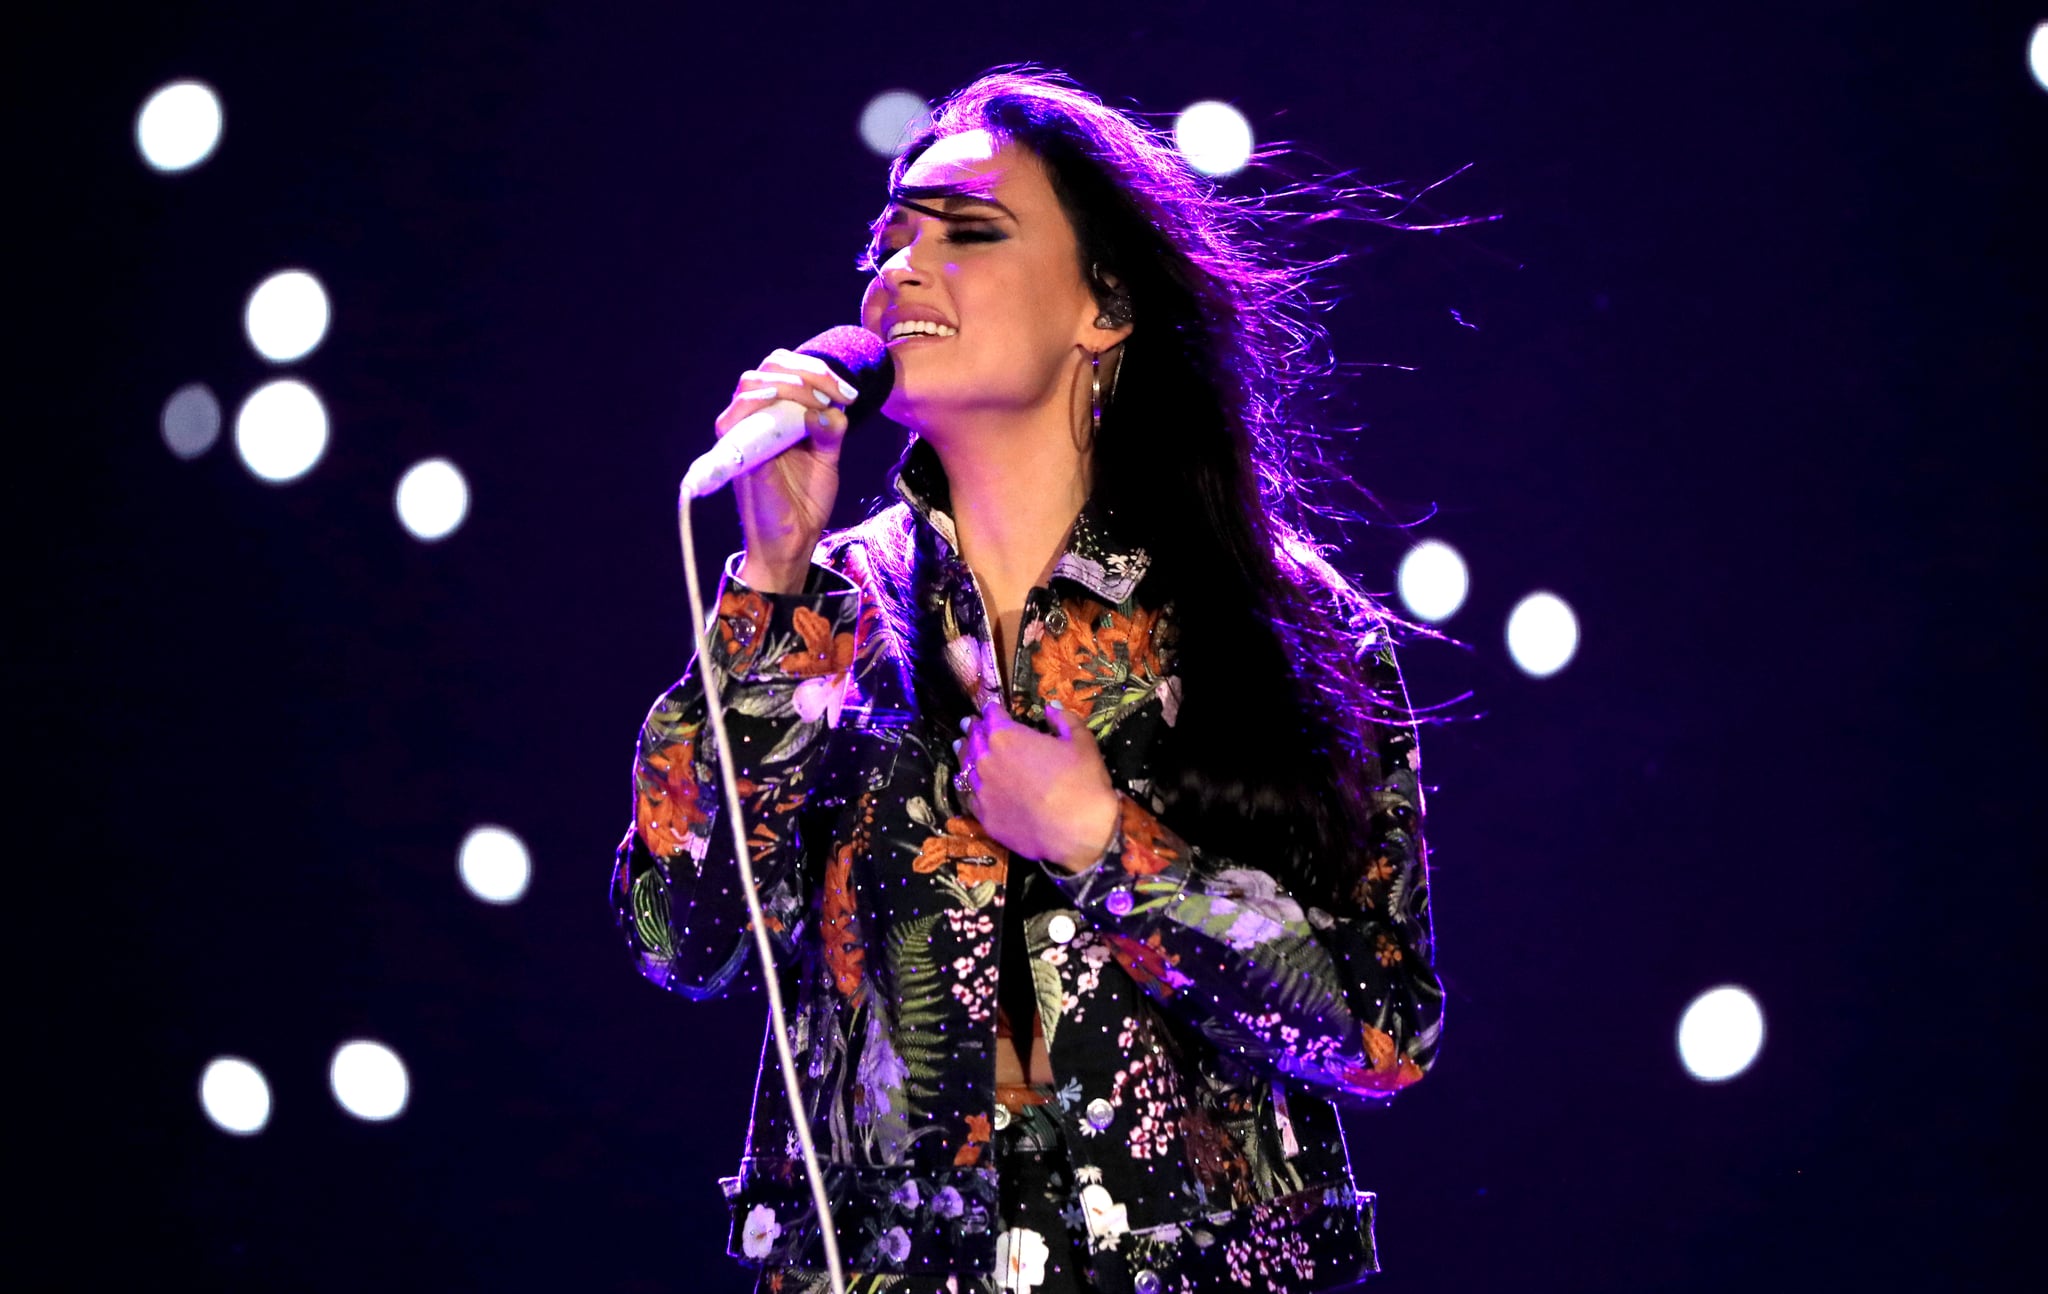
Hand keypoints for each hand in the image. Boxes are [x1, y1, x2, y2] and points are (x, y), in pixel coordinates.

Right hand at [713, 349, 862, 592]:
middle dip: (807, 372)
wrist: (794, 540)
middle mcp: (755, 418)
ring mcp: (742, 433)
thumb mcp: (827, 457)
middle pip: (769, 368)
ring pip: (752, 384)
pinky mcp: (736, 452)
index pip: (785, 370)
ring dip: (789, 385)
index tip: (848, 393)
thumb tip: (832, 408)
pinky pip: (736, 417)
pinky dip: (760, 404)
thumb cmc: (804, 499)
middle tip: (837, 393)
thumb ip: (829, 429)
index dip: (815, 370)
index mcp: (775, 414)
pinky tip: (789, 408)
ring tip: (818, 403)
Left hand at [955, 700, 1120, 872]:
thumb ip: (1064, 720)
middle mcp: (986, 760)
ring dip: (964, 754)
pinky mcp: (984, 817)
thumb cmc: (1082, 782)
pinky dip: (969, 786)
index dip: (992, 709)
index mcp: (1006, 736)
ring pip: (965, 767)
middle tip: (971, 723)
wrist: (1078, 832)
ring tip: (961, 747)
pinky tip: (970, 784)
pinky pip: (969, 796)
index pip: (992, 715)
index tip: (992, 708)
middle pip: (974, 739)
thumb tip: (1051, 707)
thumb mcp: (1082, 742)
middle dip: (974, 729)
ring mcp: (982, 791)